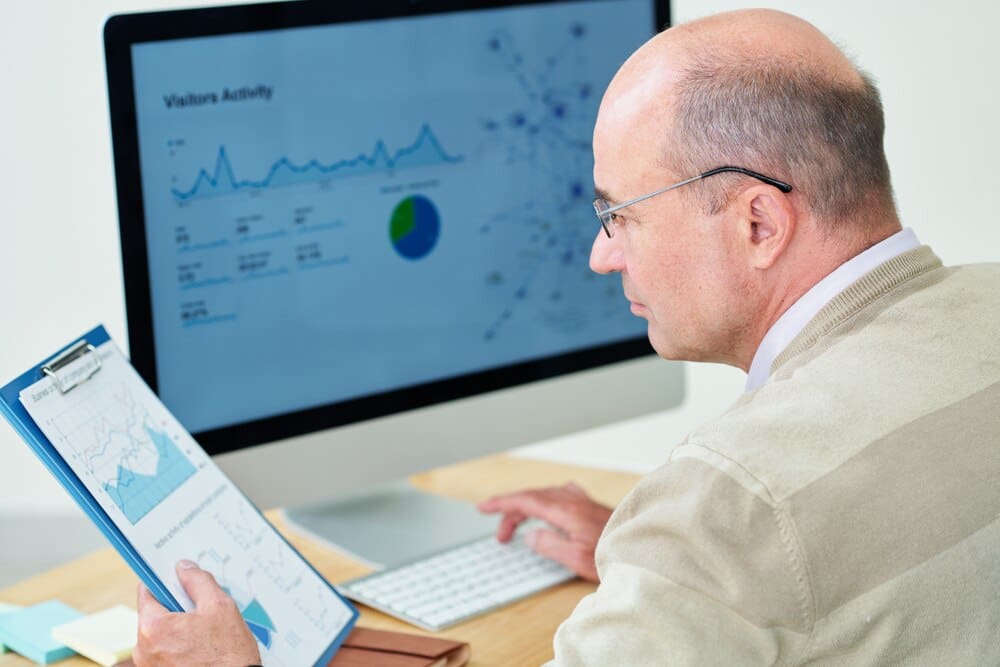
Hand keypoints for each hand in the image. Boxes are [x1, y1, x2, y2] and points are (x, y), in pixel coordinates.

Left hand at [134, 560, 260, 666]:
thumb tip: (184, 569)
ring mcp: (149, 664)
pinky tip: (201, 644)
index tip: (177, 578)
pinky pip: (164, 649)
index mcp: (153, 627)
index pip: (147, 590)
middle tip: (201, 608)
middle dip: (176, 606)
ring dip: (179, 625)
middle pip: (154, 612)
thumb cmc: (227, 655)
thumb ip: (198, 581)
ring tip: (205, 630)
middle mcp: (144, 648)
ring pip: (161, 631)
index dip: (165, 581)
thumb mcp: (219, 606)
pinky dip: (179, 643)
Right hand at [477, 482, 612, 582]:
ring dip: (527, 508)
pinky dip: (543, 502)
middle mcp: (572, 500)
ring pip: (544, 496)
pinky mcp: (589, 505)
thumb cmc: (613, 555)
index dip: (501, 503)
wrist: (642, 548)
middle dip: (511, 512)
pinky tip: (547, 507)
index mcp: (564, 510)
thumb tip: (530, 535)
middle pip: (532, 497)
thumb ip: (548, 544)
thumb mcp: (575, 558)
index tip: (483, 507)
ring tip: (517, 527)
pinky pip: (558, 496)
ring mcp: (582, 500)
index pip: (524, 500)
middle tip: (500, 534)